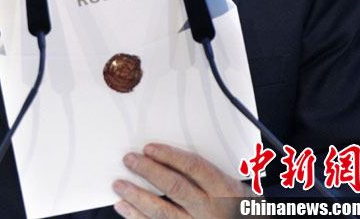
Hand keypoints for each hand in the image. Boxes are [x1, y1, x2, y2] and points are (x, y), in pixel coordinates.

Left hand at [113, 143, 252, 218]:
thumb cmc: (240, 207)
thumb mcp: (236, 185)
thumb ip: (208, 172)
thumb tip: (168, 154)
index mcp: (226, 190)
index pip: (195, 168)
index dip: (170, 156)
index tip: (149, 148)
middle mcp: (213, 210)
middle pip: (176, 188)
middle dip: (149, 172)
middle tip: (129, 159)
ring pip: (164, 212)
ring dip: (137, 197)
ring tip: (119, 184)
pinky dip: (138, 218)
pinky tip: (124, 207)